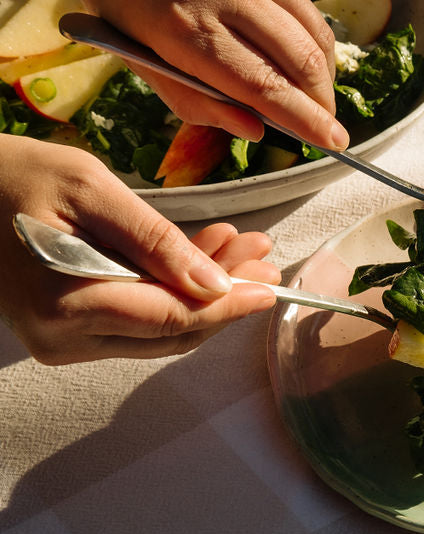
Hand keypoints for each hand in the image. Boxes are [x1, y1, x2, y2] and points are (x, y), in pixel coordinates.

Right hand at [0, 135, 280, 364]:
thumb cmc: (10, 176)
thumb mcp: (90, 190)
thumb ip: (156, 241)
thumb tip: (215, 286)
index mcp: (68, 307)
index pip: (174, 319)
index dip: (231, 305)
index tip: (272, 287)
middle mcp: (66, 339)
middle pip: (174, 329)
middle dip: (226, 292)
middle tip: (262, 253)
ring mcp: (64, 341)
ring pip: (161, 327)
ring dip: (206, 289)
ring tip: (241, 246)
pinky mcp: (67, 332)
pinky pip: (137, 319)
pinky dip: (174, 290)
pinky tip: (203, 255)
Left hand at [82, 0, 347, 149]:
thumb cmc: (126, 12)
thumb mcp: (144, 64)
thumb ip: (197, 102)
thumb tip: (255, 130)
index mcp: (186, 32)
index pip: (264, 84)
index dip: (305, 117)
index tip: (333, 141)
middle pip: (299, 57)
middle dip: (321, 99)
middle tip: (324, 124)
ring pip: (313, 29)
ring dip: (324, 71)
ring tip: (316, 95)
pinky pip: (306, 7)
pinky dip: (315, 38)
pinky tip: (306, 58)